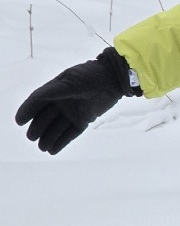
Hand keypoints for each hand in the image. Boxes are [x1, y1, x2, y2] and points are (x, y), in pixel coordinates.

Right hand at [15, 48, 139, 154]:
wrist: (113, 79)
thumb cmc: (90, 75)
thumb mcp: (69, 81)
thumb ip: (53, 91)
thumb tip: (35, 99)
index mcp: (54, 90)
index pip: (37, 102)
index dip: (27, 110)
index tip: (19, 121)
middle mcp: (61, 102)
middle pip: (44, 118)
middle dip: (37, 128)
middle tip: (32, 137)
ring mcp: (72, 112)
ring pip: (56, 128)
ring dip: (48, 138)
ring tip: (43, 147)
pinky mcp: (83, 120)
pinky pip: (70, 134)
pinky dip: (61, 142)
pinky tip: (52, 150)